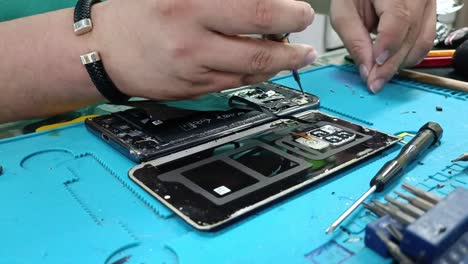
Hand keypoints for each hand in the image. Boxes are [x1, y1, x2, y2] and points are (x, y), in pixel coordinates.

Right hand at [90, 0, 316, 99]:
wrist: (105, 49)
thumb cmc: (139, 12)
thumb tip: (262, 0)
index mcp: (190, 4)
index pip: (255, 9)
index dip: (288, 13)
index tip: (302, 12)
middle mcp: (193, 40)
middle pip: (259, 48)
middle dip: (294, 48)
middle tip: (307, 43)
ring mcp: (193, 70)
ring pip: (250, 71)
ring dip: (280, 65)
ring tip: (296, 56)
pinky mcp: (192, 89)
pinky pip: (233, 83)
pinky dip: (255, 75)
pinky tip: (266, 67)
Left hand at [330, 0, 435, 92]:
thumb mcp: (344, 11)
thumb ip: (354, 40)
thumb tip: (366, 69)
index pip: (399, 20)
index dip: (387, 48)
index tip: (374, 68)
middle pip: (411, 36)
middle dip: (390, 65)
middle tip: (374, 83)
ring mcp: (427, 5)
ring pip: (421, 43)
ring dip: (400, 63)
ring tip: (379, 74)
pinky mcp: (428, 15)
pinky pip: (424, 41)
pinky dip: (407, 56)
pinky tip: (391, 63)